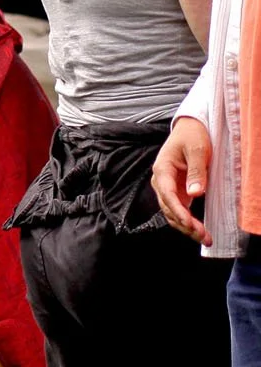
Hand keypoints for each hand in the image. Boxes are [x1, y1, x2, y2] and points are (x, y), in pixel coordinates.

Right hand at [152, 116, 212, 245]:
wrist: (190, 128)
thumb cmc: (192, 136)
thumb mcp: (197, 150)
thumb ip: (196, 172)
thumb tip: (195, 194)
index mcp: (162, 169)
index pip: (167, 194)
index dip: (178, 211)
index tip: (190, 224)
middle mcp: (161, 180)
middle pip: (168, 207)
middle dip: (184, 224)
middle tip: (203, 236)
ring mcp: (168, 186)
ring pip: (172, 212)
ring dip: (185, 227)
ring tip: (204, 238)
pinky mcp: (176, 190)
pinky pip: (178, 209)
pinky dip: (186, 221)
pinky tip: (198, 230)